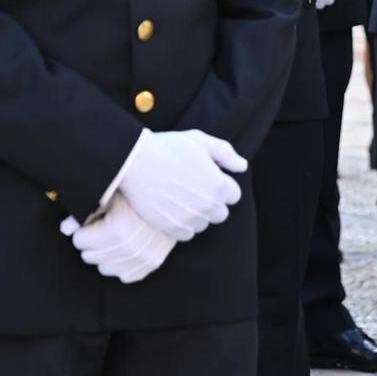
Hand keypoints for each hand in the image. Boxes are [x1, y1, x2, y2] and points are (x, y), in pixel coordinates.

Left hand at [62, 194, 175, 283]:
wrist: (177, 202)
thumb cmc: (140, 195)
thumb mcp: (111, 196)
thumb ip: (85, 212)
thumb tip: (65, 229)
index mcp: (117, 228)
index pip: (79, 241)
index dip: (84, 230)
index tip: (94, 222)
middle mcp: (129, 248)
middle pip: (89, 256)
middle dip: (92, 243)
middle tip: (104, 229)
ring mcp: (140, 260)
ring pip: (103, 268)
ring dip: (105, 255)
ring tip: (115, 238)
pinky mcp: (149, 267)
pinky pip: (122, 275)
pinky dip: (121, 264)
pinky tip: (127, 248)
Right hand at [115, 130, 246, 241]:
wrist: (134, 161)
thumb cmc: (168, 147)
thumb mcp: (201, 141)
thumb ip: (226, 154)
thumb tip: (242, 167)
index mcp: (219, 185)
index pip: (234, 195)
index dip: (222, 185)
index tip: (208, 178)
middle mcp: (208, 206)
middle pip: (221, 213)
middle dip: (212, 203)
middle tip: (195, 189)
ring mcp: (189, 219)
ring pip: (203, 224)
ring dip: (197, 215)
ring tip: (181, 198)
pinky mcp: (171, 228)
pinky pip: (186, 235)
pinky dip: (182, 226)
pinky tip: (173, 210)